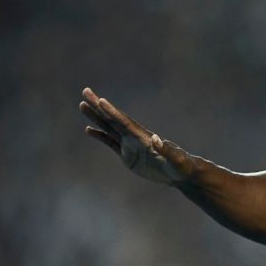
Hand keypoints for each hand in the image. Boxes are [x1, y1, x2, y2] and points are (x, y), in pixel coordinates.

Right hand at [79, 87, 193, 184]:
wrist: (182, 174)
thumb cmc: (182, 166)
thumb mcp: (176, 160)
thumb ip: (166, 150)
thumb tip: (157, 139)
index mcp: (144, 138)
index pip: (124, 122)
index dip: (112, 112)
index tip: (100, 100)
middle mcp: (135, 137)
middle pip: (113, 119)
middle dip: (98, 106)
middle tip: (86, 91)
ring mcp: (130, 145)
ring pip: (109, 128)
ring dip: (96, 117)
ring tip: (82, 105)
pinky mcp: (127, 155)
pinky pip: (110, 142)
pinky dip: (99, 135)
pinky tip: (88, 129)